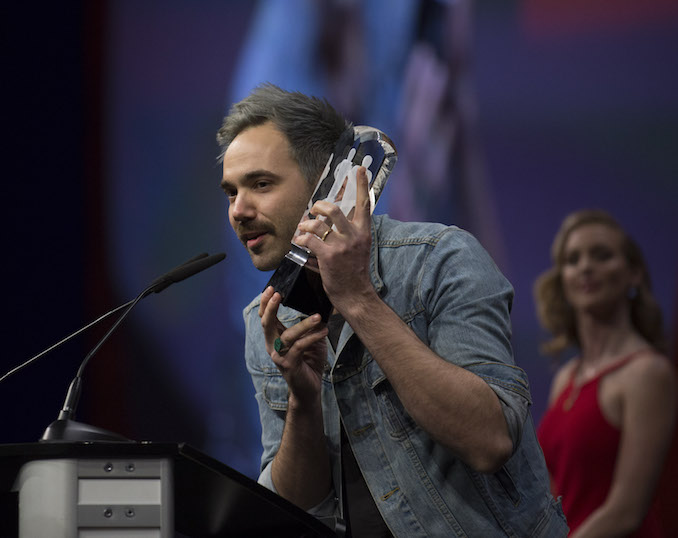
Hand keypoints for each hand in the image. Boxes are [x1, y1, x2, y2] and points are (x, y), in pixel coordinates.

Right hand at [259, 286, 327, 405]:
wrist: (309, 389)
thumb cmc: (309, 363)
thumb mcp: (310, 340)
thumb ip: (310, 326)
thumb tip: (320, 309)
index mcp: (274, 339)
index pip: (265, 318)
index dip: (265, 303)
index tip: (271, 288)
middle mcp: (272, 347)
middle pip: (266, 324)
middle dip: (270, 307)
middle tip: (278, 293)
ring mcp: (279, 357)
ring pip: (287, 336)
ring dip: (304, 325)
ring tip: (318, 317)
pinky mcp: (289, 365)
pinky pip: (300, 347)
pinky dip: (312, 337)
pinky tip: (324, 331)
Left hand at [294, 166, 374, 313]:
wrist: (355, 295)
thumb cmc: (354, 273)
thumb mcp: (358, 249)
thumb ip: (349, 234)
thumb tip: (330, 221)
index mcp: (364, 233)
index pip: (364, 205)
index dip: (362, 185)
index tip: (360, 169)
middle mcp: (354, 236)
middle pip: (335, 209)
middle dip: (320, 206)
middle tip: (314, 210)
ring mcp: (342, 246)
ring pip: (318, 223)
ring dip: (306, 224)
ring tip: (302, 229)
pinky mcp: (329, 256)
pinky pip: (309, 239)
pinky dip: (301, 239)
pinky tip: (300, 243)